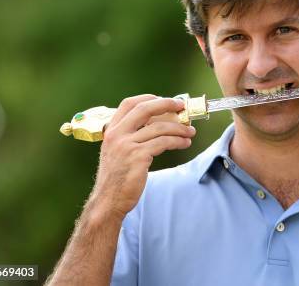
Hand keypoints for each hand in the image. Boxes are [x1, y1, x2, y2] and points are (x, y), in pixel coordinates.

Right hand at [89, 94, 195, 217]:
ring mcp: (127, 145)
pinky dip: (178, 141)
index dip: (148, 98)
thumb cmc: (117, 177)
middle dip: (167, 104)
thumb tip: (157, 123)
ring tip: (190, 132)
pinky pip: (164, 142)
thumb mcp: (116, 151)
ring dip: (179, 128)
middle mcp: (117, 134)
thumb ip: (130, 136)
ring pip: (160, 127)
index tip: (165, 100)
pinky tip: (185, 143)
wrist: (108, 200)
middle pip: (145, 109)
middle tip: (182, 106)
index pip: (129, 104)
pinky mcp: (138, 157)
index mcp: (111, 130)